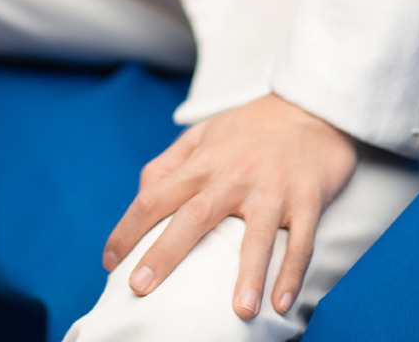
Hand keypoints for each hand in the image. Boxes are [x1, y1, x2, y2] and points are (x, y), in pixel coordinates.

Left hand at [102, 94, 356, 319]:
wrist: (309, 107)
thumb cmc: (249, 127)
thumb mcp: (204, 134)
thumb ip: (172, 162)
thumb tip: (142, 193)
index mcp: (203, 162)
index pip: (155, 196)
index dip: (128, 229)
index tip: (109, 262)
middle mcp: (233, 175)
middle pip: (194, 217)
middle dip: (165, 253)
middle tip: (140, 288)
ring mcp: (272, 189)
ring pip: (256, 235)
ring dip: (248, 274)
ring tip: (239, 312)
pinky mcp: (307, 199)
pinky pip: (300, 241)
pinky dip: (292, 272)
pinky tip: (282, 304)